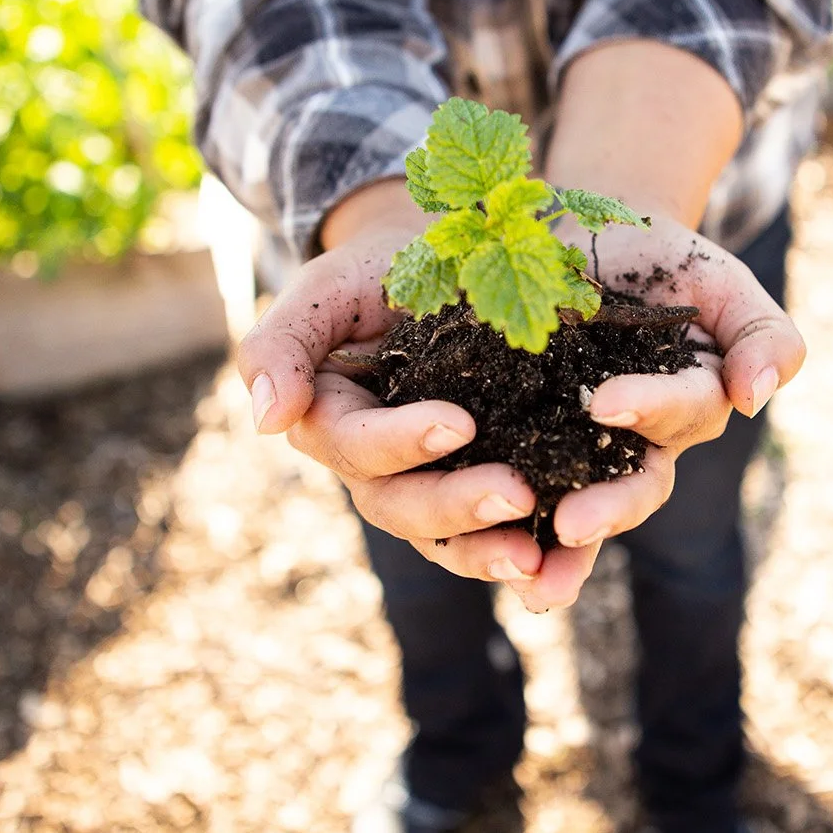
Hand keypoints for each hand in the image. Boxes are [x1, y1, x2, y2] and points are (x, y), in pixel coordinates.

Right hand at [237, 181, 546, 586]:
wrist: (436, 267)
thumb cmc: (373, 273)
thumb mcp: (325, 288)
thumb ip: (282, 343)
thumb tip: (270, 419)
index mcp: (330, 422)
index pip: (358, 446)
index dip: (402, 442)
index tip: (459, 424)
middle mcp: (375, 468)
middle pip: (403, 506)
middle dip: (457, 506)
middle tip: (516, 494)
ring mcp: (427, 485)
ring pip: (447, 538)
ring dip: (488, 552)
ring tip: (535, 557)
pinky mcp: (478, 488)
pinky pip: (494, 534)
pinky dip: (526, 553)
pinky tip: (562, 565)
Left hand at [500, 213, 804, 613]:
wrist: (582, 238)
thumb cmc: (662, 263)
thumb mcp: (720, 283)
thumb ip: (762, 335)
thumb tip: (756, 398)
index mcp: (689, 404)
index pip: (677, 412)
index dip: (647, 408)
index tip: (603, 402)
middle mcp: (639, 444)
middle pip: (634, 487)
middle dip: (607, 509)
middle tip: (571, 524)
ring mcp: (581, 451)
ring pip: (581, 515)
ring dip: (559, 554)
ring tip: (530, 579)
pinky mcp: (525, 446)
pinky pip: (519, 498)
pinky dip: (499, 532)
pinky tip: (476, 555)